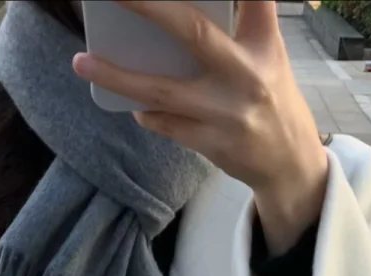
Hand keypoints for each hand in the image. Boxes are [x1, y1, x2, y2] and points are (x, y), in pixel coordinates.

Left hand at [72, 0, 328, 253]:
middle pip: (192, 32)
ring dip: (117, 77)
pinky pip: (165, 124)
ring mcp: (226, 112)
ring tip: (82, 62)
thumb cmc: (270, 97)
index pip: (253, 0)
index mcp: (263, 43)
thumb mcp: (268, 52)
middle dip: (148, 7)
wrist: (288, 163)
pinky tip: (133, 104)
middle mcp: (246, 74)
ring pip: (162, 91)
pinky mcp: (211, 143)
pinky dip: (145, 112)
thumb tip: (188, 11)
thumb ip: (244, 20)